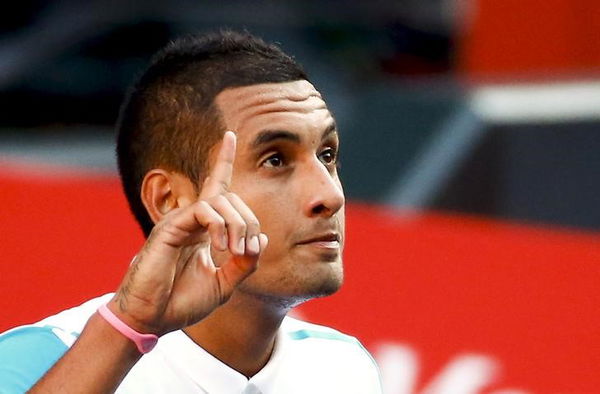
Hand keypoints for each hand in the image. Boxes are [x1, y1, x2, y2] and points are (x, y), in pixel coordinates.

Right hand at [108, 131, 266, 335]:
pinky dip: (220, 227)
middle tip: (246, 253)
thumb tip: (262, 239)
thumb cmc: (183, 302)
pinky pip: (204, 211)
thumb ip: (244, 263)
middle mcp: (192, 221)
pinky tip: (221, 248)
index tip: (229, 135)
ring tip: (235, 253)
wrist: (152, 319)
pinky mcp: (170, 227)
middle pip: (231, 199)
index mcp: (204, 230)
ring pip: (221, 202)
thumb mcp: (224, 284)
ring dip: (238, 226)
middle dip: (249, 222)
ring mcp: (180, 222)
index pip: (218, 189)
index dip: (223, 161)